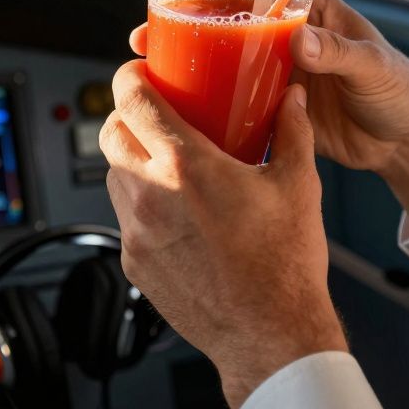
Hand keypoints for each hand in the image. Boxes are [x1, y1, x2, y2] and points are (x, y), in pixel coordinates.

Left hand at [101, 61, 346, 408]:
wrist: (270, 336)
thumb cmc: (284, 265)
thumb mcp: (298, 185)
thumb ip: (292, 131)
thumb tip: (291, 98)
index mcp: (187, 166)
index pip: (132, 100)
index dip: (129, 77)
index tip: (140, 72)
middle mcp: (151, 195)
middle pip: (110, 133)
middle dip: (127, 116)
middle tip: (156, 114)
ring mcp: (137, 232)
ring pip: (112, 176)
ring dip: (132, 160)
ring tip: (168, 163)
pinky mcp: (134, 262)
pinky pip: (125, 217)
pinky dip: (141, 203)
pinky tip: (176, 209)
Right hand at [131, 0, 408, 226]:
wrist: (407, 144)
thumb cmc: (402, 92)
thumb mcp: (374, 66)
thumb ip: (339, 52)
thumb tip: (301, 40)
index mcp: (313, 11)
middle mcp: (288, 36)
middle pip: (228, 19)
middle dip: (185, 20)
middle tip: (149, 32)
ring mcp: (277, 72)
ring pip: (224, 57)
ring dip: (188, 58)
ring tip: (150, 64)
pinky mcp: (275, 107)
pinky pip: (234, 97)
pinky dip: (206, 98)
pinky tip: (179, 104)